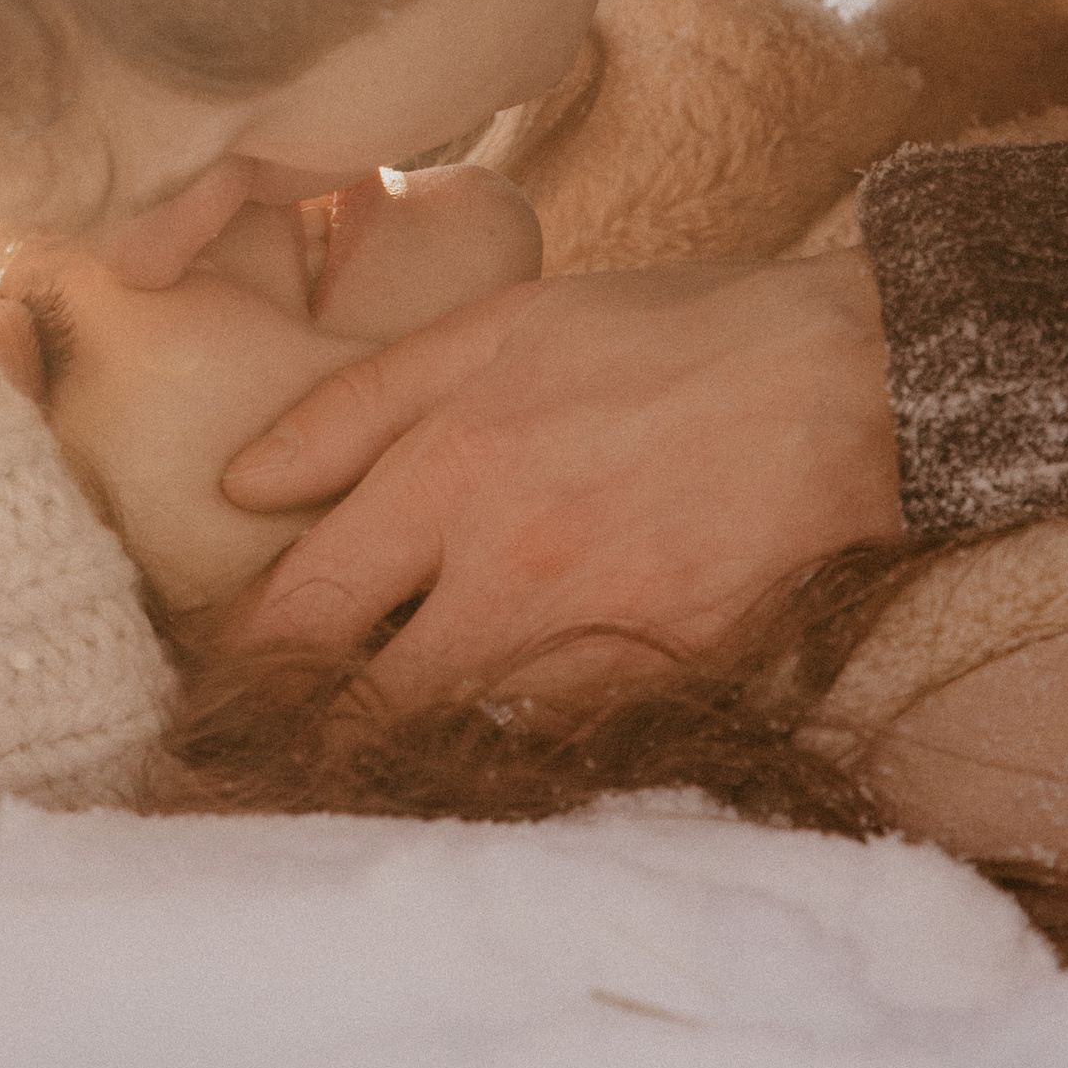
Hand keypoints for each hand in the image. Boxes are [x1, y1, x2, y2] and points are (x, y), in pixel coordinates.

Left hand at [217, 250, 901, 709]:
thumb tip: (241, 482)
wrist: (845, 383)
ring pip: (461, 734)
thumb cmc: (665, 338)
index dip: (246, 665)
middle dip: (315, 730)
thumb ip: (360, 405)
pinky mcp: (666, 681)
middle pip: (366, 704)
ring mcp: (591, 635)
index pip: (304, 608)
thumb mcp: (500, 325)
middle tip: (284, 741)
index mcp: (451, 471)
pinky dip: (521, 735)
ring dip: (418, 737)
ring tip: (389, 733)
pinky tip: (512, 711)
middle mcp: (507, 569)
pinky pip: (559, 739)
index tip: (223, 685)